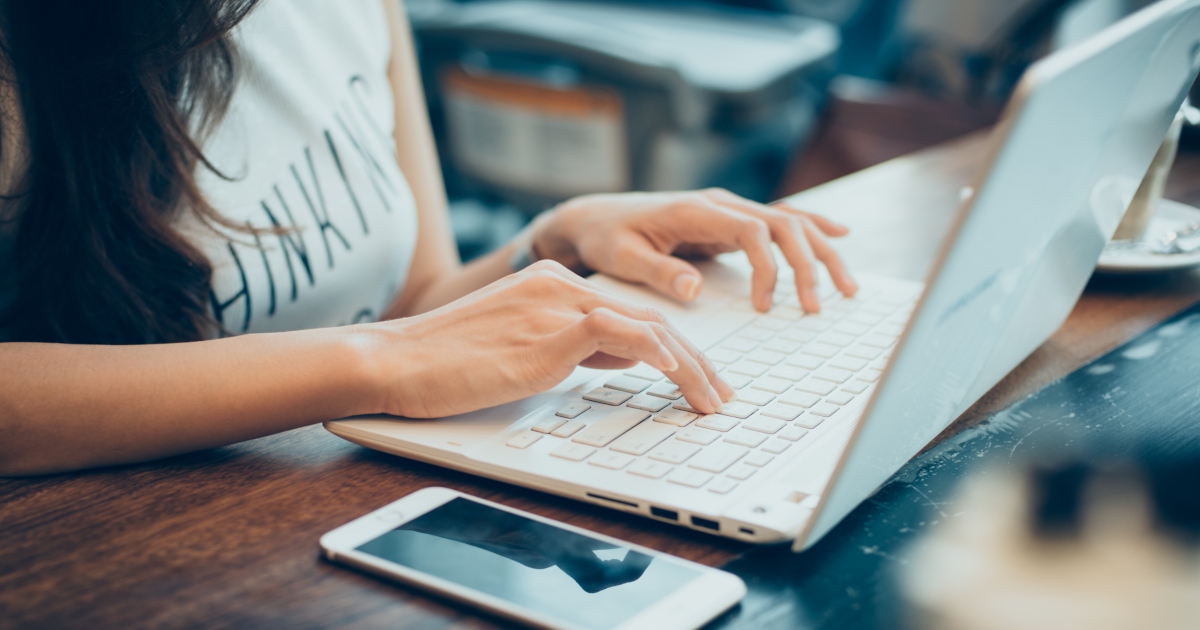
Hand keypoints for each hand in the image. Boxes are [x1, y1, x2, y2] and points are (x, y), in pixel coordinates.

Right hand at [361, 261, 734, 417]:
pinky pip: (616, 333)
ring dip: (688, 367)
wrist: (394, 361)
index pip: (631, 315)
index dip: (675, 349)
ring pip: (645, 327)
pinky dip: (654, 351)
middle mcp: (559, 285)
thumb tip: (627, 357)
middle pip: (649, 320)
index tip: (698, 378)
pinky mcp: (545, 331)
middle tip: (720, 394)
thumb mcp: (523, 350)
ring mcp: (554, 305)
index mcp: (553, 284)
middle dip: (695, 361)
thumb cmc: (447, 364)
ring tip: (711, 399)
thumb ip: (574, 346)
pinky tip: (676, 372)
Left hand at [532, 188, 856, 312]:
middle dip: (809, 263)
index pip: (753, 230)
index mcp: (694, 211)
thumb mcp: (622, 258)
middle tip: (819, 305)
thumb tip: (694, 288)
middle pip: (783, 224)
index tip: (766, 306)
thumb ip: (658, 271)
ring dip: (821, 251)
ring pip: (789, 223)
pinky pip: (778, 223)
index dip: (769, 268)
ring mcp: (726, 211)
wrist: (594, 218)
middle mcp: (717, 204)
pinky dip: (811, 229)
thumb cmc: (606, 238)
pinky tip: (840, 237)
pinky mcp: (727, 223)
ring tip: (848, 287)